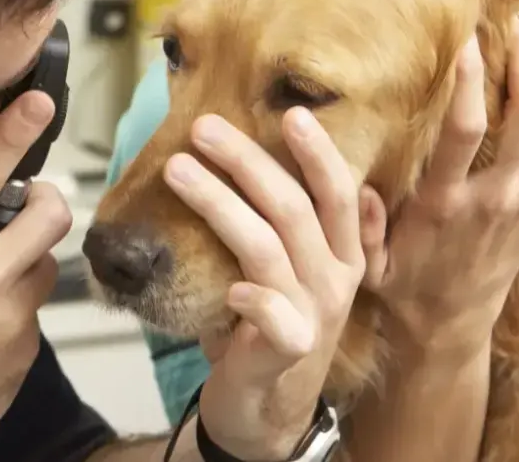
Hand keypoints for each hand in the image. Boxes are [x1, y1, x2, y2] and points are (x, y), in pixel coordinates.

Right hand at [0, 91, 71, 459]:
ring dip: (25, 262)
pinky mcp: (28, 349)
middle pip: (51, 212)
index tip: (40, 103)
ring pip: (47, 262)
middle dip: (41, 204)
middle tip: (20, 213)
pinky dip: (14, 309)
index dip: (15, 132)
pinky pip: (35, 310)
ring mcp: (13, 316)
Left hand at [164, 106, 364, 460]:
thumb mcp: (294, 268)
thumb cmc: (270, 323)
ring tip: (177, 169)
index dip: (318, 154)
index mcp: (341, 253)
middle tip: (202, 127)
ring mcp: (313, 315)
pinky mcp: (287, 352)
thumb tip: (318, 161)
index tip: (290, 112)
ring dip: (220, 205)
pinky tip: (231, 284)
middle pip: (294, 209)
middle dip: (247, 162)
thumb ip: (302, 219)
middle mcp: (333, 279)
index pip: (337, 194)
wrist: (266, 407)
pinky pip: (275, 318)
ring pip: (267, 249)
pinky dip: (254, 297)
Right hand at [357, 19, 518, 360]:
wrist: (452, 327)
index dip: (471, 80)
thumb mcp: (366, 260)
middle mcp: (498, 196)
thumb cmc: (402, 284)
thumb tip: (353, 177)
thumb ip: (362, 220)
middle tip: (509, 22)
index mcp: (446, 204)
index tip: (466, 40)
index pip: (468, 131)